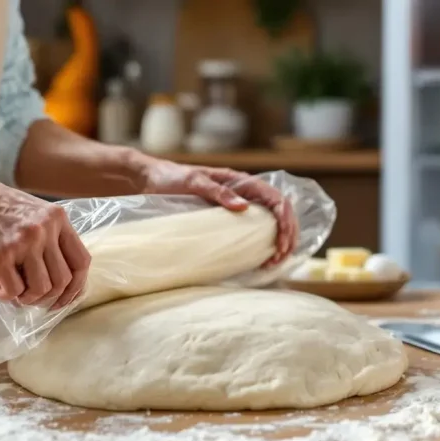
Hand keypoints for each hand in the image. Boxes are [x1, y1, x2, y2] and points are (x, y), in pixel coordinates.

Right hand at [0, 177, 90, 308]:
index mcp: (58, 219)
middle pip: (63, 280)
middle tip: (32, 298)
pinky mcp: (0, 256)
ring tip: (14, 292)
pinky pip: (15, 291)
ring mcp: (24, 242)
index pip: (81, 262)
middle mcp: (45, 229)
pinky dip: (7, 297)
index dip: (76, 287)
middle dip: (49, 297)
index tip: (64, 299)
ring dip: (29, 298)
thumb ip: (50, 238)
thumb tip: (59, 280)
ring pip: (42, 288)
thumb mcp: (33, 213)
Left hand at [143, 160, 297, 265]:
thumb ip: (217, 191)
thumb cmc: (171, 177)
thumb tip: (243, 207)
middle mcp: (245, 193)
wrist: (151, 180)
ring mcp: (239, 206)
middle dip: (287, 235)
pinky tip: (262, 259)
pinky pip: (254, 230)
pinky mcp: (229, 218)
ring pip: (271, 223)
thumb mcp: (193, 181)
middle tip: (281, 257)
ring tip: (274, 262)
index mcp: (241, 181)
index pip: (276, 199)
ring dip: (279, 242)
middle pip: (280, 213)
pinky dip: (263, 245)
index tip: (282, 241)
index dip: (285, 220)